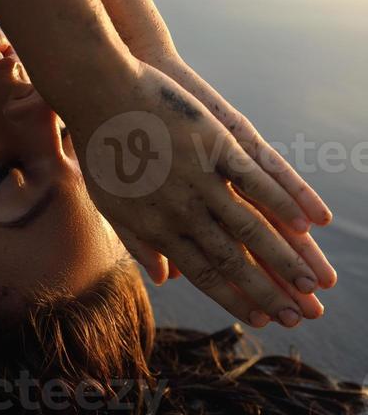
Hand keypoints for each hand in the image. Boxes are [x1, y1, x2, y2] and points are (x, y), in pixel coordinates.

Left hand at [69, 58, 325, 328]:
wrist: (101, 95)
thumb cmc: (102, 149)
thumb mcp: (110, 204)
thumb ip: (139, 242)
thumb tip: (165, 279)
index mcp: (157, 228)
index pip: (203, 273)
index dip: (235, 298)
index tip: (261, 319)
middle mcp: (182, 212)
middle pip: (234, 260)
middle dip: (270, 292)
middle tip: (299, 318)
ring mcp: (200, 179)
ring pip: (251, 228)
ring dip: (286, 258)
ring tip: (313, 285)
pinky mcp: (215, 146)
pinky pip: (256, 181)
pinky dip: (284, 204)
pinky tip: (309, 225)